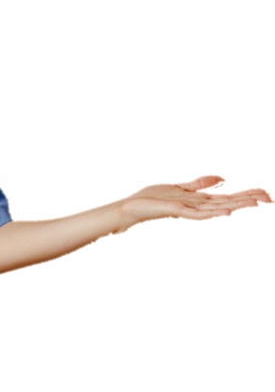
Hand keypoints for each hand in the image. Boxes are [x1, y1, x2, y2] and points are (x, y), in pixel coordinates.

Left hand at [113, 174, 270, 236]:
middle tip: (269, 198)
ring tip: (256, 203)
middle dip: (247, 199)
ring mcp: (187, 209)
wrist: (130, 208)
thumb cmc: (152, 199)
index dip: (245, 194)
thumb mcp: (179, 186)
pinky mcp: (176, 210)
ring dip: (237, 205)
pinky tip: (226, 211)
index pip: (226, 196)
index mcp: (198, 199)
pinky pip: (197, 213)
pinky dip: (212, 212)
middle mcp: (196, 205)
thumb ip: (199, 184)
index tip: (264, 193)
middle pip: (226, 202)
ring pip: (217, 207)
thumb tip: (219, 178)